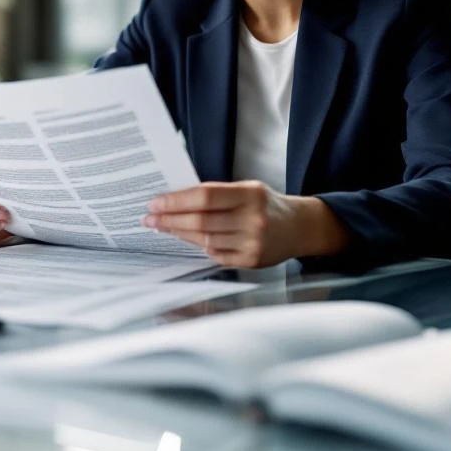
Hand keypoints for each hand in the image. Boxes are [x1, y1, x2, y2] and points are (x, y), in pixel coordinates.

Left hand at [142, 180, 347, 267]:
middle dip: (169, 219)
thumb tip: (176, 200)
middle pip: (201, 221)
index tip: (155, 202)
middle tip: (149, 218)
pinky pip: (215, 254)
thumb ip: (216, 194)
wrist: (300, 227)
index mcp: (250, 195)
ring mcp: (253, 243)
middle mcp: (253, 219)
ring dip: (179, 233)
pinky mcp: (251, 261)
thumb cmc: (267, 204)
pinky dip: (199, 246)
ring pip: (205, 240)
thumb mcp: (247, 189)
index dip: (176, 200)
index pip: (204, 197)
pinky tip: (187, 238)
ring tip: (162, 227)